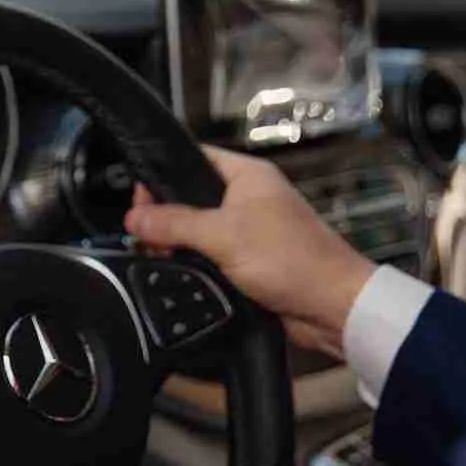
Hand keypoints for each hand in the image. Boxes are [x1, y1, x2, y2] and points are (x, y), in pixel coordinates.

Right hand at [124, 147, 374, 357]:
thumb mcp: (223, 235)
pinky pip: (209, 256)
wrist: (330, 307)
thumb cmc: (293, 260)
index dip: (162, 175)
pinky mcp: (247, 260)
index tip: (140, 200)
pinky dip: (195, 264)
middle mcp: (247, 198)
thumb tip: (135, 218)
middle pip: (190, 197)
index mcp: (247, 176)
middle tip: (148, 235)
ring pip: (197, 230)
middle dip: (165, 217)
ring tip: (163, 256)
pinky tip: (183, 273)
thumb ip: (175, 224)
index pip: (193, 158)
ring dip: (179, 244)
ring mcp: (248, 230)